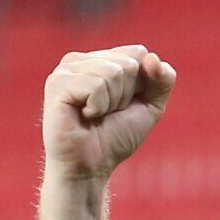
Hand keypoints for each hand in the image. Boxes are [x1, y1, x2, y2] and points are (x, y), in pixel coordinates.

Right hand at [42, 45, 175, 179]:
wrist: (91, 166)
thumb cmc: (116, 136)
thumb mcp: (152, 106)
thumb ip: (163, 79)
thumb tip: (152, 56)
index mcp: (101, 58)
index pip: (139, 53)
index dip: (142, 86)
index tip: (124, 105)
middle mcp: (81, 59)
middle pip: (129, 63)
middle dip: (127, 95)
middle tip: (107, 113)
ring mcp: (66, 68)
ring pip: (113, 72)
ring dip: (112, 102)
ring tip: (94, 115)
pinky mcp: (56, 82)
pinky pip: (96, 85)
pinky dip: (98, 107)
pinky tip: (83, 116)